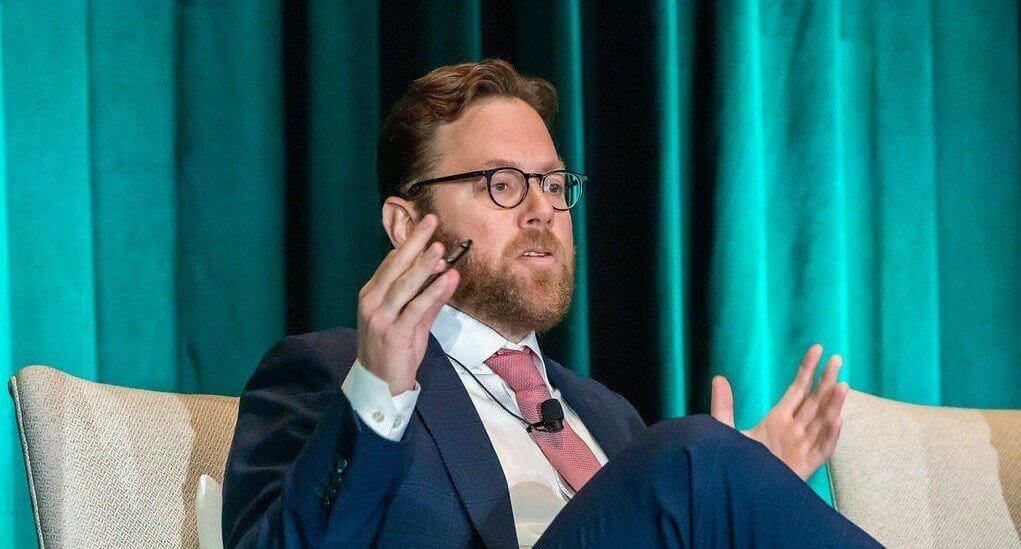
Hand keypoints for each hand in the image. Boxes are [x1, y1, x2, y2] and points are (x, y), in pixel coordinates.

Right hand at [356, 213, 459, 395]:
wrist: (380, 385)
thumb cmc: (394, 350)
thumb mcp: (413, 321)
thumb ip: (430, 299)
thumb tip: (449, 275)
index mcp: (372, 295)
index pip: (390, 263)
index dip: (409, 246)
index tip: (426, 228)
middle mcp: (372, 302)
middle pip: (395, 266)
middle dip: (414, 243)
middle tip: (430, 221)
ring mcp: (381, 318)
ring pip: (404, 285)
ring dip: (423, 265)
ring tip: (439, 248)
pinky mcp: (395, 333)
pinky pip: (415, 308)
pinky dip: (432, 292)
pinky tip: (446, 280)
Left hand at [710, 344, 848, 480]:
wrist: (735, 490)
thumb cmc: (734, 461)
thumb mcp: (725, 430)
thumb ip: (723, 406)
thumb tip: (718, 377)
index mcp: (777, 419)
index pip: (798, 390)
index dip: (807, 370)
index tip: (817, 349)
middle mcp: (793, 431)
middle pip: (815, 402)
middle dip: (826, 381)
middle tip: (837, 359)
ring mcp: (800, 448)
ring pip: (822, 423)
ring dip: (833, 406)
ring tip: (842, 386)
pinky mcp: (804, 467)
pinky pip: (822, 451)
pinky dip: (830, 436)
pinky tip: (838, 420)